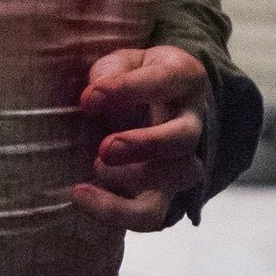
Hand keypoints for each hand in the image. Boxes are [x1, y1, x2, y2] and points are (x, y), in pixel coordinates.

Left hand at [72, 46, 209, 230]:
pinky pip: (155, 214)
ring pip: (178, 180)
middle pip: (184, 139)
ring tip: (96, 167)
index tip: (87, 99)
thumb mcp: (123, 60)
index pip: (164, 80)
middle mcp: (192, 120)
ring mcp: (185, 157)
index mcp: (183, 78)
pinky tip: (83, 196)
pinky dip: (120, 213)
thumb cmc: (134, 75)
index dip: (126, 89)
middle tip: (104, 149)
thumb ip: (109, 72)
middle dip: (145, 145)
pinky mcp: (167, 189)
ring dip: (135, 179)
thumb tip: (93, 97)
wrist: (160, 98)